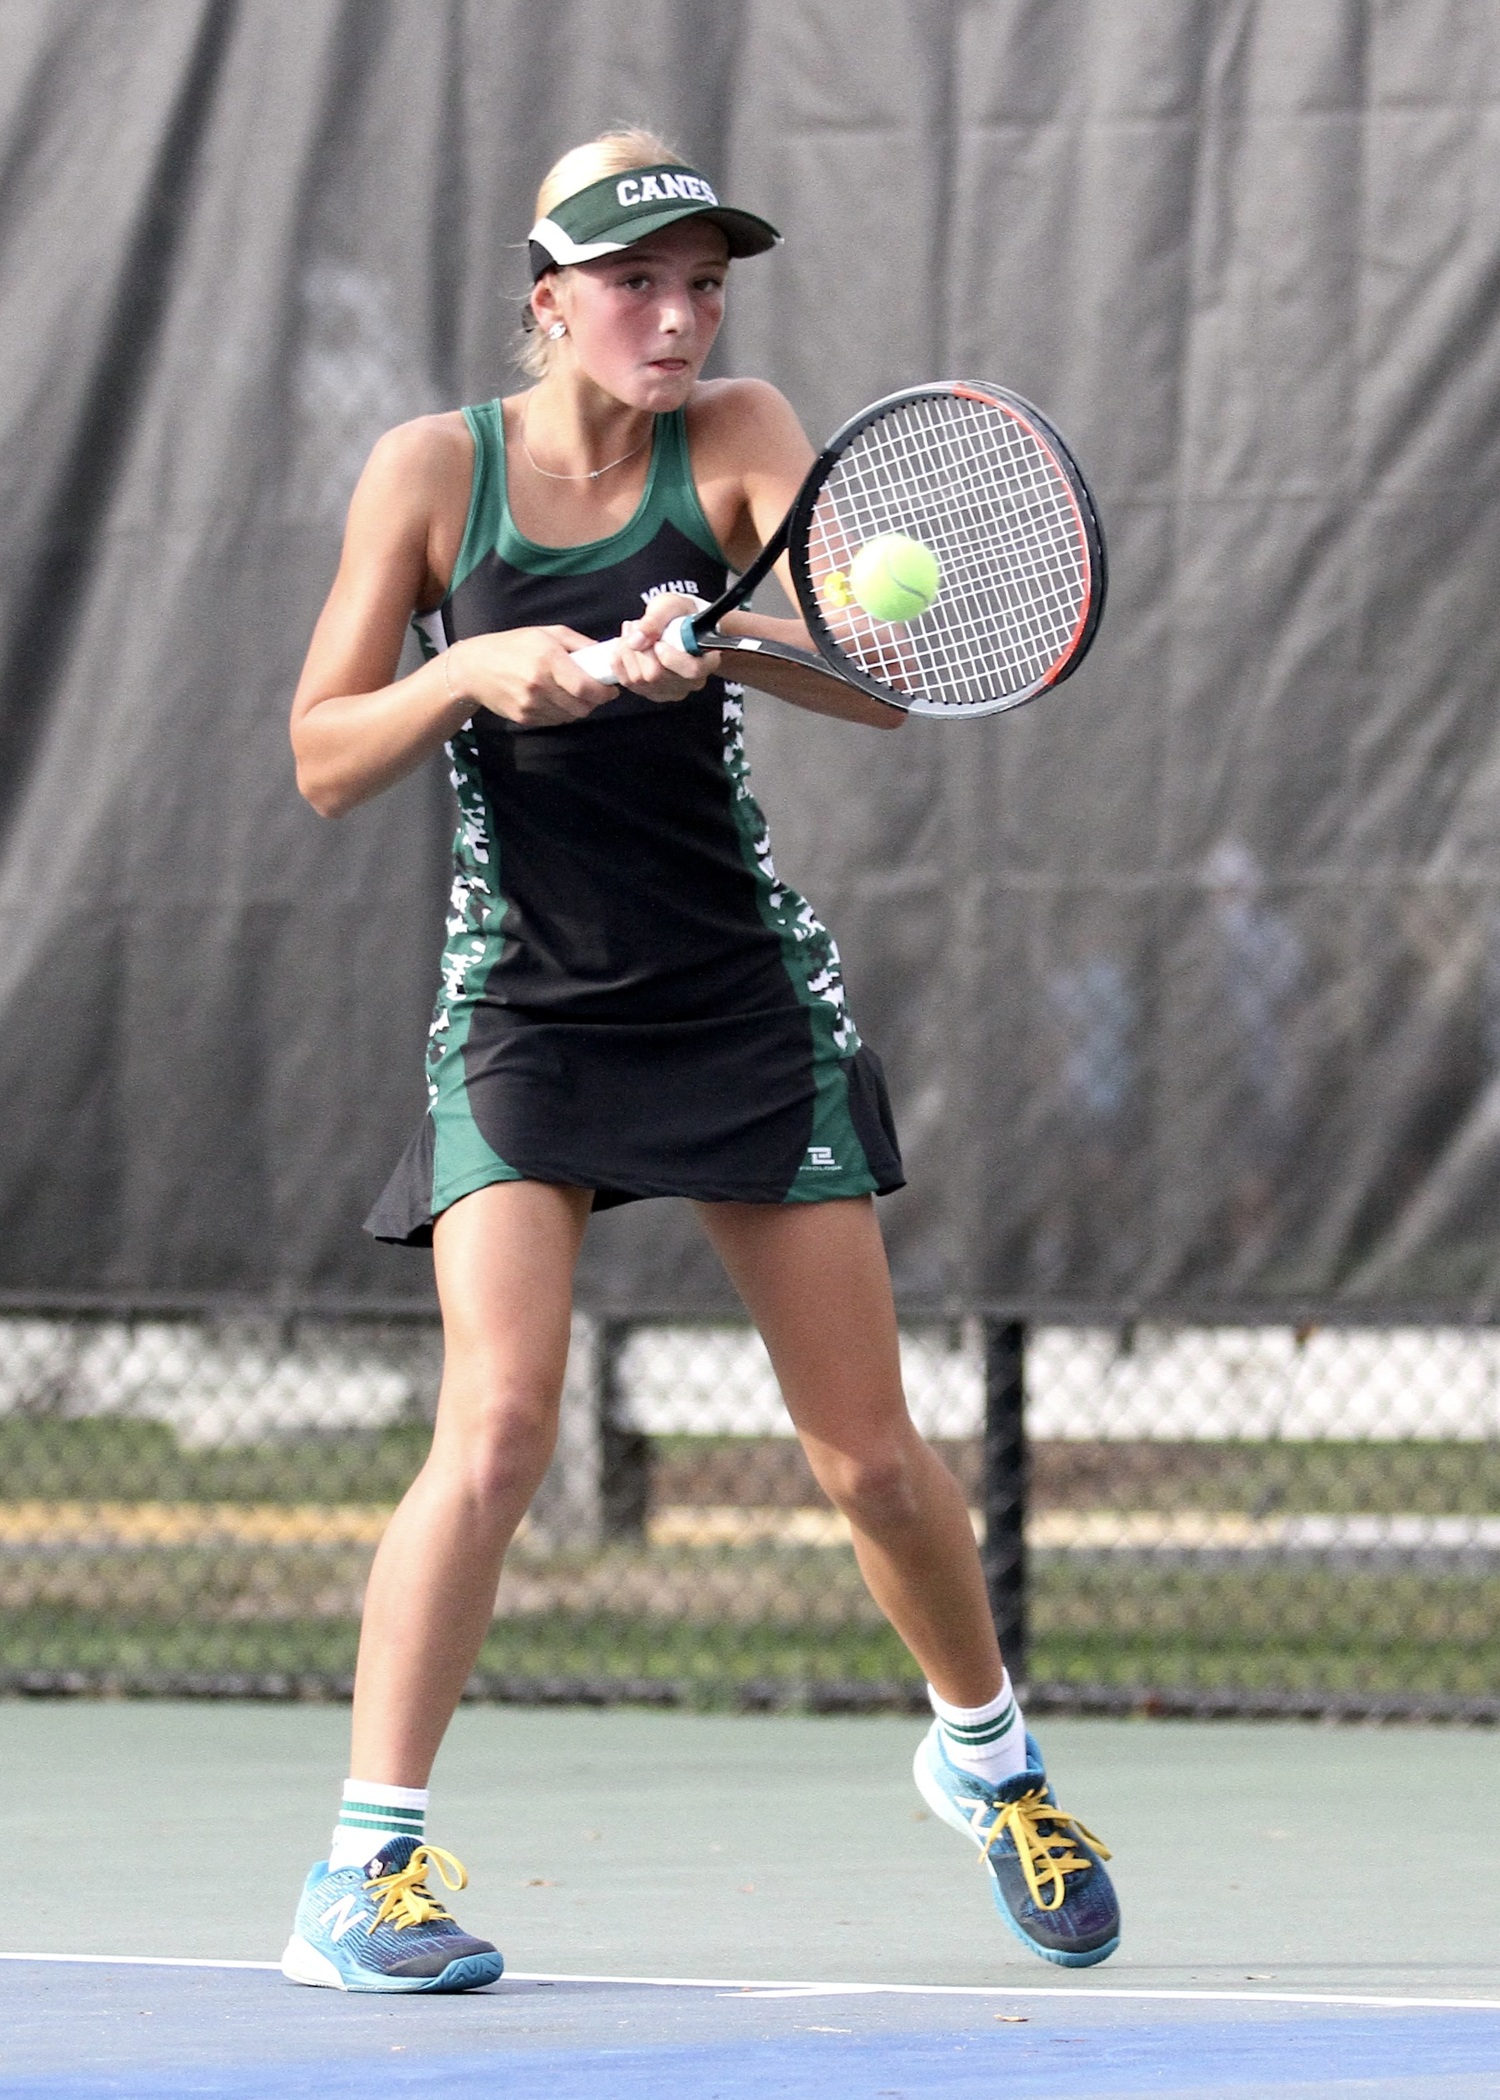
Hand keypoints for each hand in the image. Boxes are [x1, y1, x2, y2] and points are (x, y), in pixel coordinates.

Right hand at [449, 627, 618, 727]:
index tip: (610, 690)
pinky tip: (553, 699)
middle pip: (581, 707)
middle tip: (592, 691)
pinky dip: (560, 713)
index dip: (603, 693)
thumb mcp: (548, 633)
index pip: (586, 688)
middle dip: (593, 702)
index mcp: (548, 659)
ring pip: (569, 717)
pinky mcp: (524, 718)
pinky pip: (554, 721)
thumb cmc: (514, 645)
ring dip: (576, 708)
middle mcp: (539, 684)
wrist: (475, 668)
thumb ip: (580, 644)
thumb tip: (607, 654)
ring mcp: (530, 704)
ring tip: (570, 693)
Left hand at [610, 593, 722, 704]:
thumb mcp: (670, 605)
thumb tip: (636, 641)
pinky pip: (626, 681)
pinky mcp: (651, 693)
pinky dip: (619, 660)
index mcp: (706, 660)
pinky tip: (626, 645)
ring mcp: (670, 691)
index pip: (692, 669)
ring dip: (627, 651)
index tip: (659, 642)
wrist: (678, 625)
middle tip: (638, 626)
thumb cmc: (680, 615)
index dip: (670, 657)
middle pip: (656, 676)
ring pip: (637, 679)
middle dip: (640, 648)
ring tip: (633, 632)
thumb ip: (655, 620)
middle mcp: (690, 682)